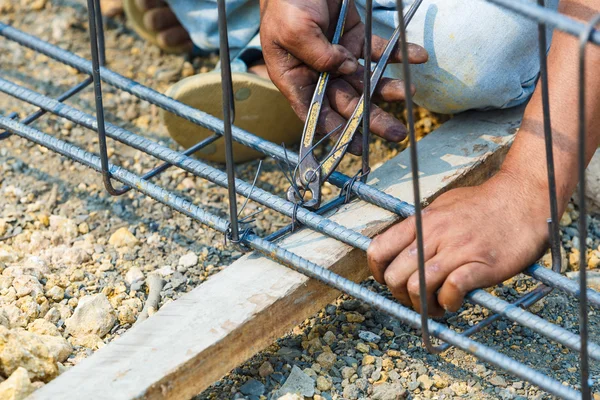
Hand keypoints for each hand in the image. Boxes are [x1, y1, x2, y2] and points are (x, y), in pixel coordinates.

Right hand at [259, 0, 427, 152]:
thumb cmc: (286, 0)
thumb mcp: (294, 29)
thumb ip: (318, 54)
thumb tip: (346, 69)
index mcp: (294, 77)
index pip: (315, 113)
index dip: (334, 132)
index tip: (354, 148)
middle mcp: (318, 72)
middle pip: (347, 102)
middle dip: (371, 119)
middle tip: (395, 134)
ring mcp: (339, 56)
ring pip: (366, 80)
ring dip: (388, 89)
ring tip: (410, 95)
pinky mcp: (357, 37)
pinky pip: (379, 50)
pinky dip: (399, 53)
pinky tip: (418, 57)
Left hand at [367, 170, 550, 315]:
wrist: (524, 198)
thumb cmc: (482, 205)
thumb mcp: (442, 207)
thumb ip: (420, 227)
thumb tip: (401, 248)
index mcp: (421, 221)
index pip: (378, 250)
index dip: (379, 273)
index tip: (391, 281)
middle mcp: (434, 235)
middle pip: (395, 277)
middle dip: (401, 296)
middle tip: (417, 300)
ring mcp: (457, 249)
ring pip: (417, 287)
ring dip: (424, 306)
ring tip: (437, 307)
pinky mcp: (481, 264)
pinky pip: (451, 290)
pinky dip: (449, 302)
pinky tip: (455, 300)